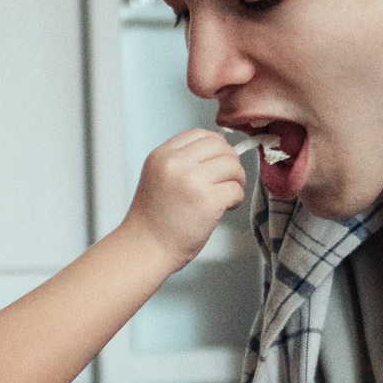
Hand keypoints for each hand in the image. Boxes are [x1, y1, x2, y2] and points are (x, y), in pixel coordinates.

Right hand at [121, 129, 247, 268]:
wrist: (145, 248)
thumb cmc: (153, 219)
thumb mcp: (158, 177)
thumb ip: (181, 161)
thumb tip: (220, 149)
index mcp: (162, 155)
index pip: (199, 134)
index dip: (216, 144)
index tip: (219, 159)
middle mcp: (176, 164)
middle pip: (219, 146)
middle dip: (230, 161)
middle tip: (228, 178)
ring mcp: (192, 181)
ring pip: (232, 165)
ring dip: (237, 179)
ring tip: (228, 194)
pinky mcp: (208, 201)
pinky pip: (236, 189)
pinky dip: (236, 198)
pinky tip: (227, 207)